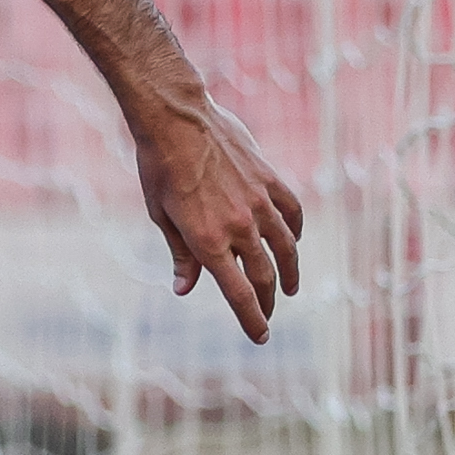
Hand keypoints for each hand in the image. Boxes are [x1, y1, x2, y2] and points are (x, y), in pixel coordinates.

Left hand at [135, 103, 303, 343]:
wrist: (176, 117)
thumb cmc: (159, 168)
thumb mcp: (162, 216)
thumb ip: (181, 255)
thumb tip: (184, 289)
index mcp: (209, 241)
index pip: (239, 294)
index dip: (252, 320)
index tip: (261, 337)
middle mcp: (239, 226)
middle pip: (264, 277)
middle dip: (267, 303)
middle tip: (267, 316)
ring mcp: (259, 202)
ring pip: (286, 248)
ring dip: (290, 272)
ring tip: (290, 288)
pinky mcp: (269, 179)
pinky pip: (292, 211)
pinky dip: (295, 230)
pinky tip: (293, 239)